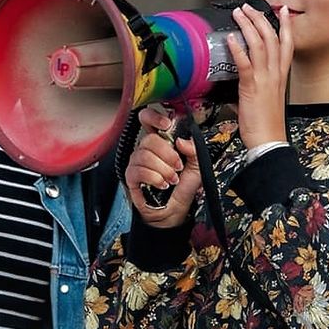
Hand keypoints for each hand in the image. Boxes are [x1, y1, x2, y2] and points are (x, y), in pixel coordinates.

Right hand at [125, 107, 200, 227]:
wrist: (175, 210)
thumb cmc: (183, 186)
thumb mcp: (197, 165)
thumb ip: (194, 149)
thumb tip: (181, 141)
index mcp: (161, 141)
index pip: (148, 119)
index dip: (154, 117)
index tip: (166, 125)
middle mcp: (147, 149)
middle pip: (149, 139)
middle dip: (168, 154)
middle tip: (178, 166)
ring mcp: (137, 162)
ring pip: (145, 155)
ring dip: (163, 169)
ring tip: (172, 179)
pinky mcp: (131, 177)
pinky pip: (139, 171)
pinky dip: (154, 178)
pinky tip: (162, 184)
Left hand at [229, 4, 291, 148]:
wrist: (269, 142)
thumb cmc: (266, 126)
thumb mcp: (263, 101)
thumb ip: (253, 89)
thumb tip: (239, 87)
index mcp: (280, 77)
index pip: (286, 44)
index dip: (285, 26)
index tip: (283, 11)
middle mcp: (275, 74)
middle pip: (272, 38)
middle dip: (260, 18)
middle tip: (249, 7)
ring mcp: (265, 80)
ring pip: (260, 45)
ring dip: (248, 26)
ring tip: (239, 13)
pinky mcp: (252, 87)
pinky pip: (245, 63)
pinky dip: (238, 49)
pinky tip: (231, 38)